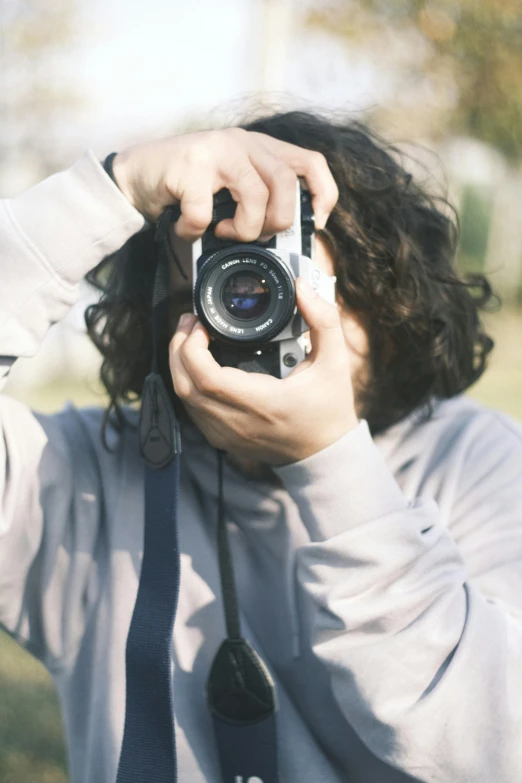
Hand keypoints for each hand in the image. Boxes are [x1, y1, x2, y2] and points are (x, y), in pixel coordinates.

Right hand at [111, 129, 337, 235]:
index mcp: (261, 147)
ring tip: (223, 233)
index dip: (323, 194)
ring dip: (242, 229)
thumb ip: (259, 195)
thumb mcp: (232, 183)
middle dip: (276, 222)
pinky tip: (188, 229)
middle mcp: (243, 142)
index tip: (315, 222)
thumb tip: (288, 233)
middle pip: (286, 184)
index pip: (311, 163)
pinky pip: (204, 213)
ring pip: (255, 196)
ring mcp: (216, 151)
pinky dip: (195, 231)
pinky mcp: (189, 167)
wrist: (136, 173)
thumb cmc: (189, 185)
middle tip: (256, 234)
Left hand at [169, 278, 358, 465]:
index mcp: (263, 402)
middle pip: (185, 385)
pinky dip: (188, 382)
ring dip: (180, 364)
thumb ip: (323, 320)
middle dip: (178, 348)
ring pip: (183, 398)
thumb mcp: (335, 362)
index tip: (200, 323)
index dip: (192, 347)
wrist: (324, 453)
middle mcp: (238, 422)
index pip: (208, 378)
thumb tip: (302, 287)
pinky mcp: (221, 439)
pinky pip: (192, 409)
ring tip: (190, 337)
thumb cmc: (329, 408)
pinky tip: (197, 364)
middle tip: (190, 322)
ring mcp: (226, 434)